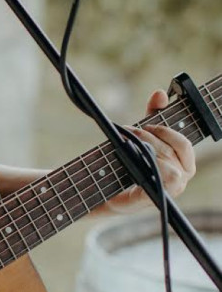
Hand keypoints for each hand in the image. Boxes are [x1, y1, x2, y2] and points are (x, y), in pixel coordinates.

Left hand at [106, 89, 196, 214]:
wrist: (106, 190)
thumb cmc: (130, 161)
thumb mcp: (143, 133)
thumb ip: (153, 114)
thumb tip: (160, 93)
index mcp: (183, 163)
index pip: (185, 144)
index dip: (168, 131)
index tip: (149, 123)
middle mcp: (181, 178)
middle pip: (173, 151)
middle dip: (151, 136)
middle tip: (131, 130)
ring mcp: (170, 190)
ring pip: (169, 166)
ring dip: (146, 149)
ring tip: (127, 143)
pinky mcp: (155, 198)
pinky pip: (159, 180)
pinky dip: (145, 166)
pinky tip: (130, 158)